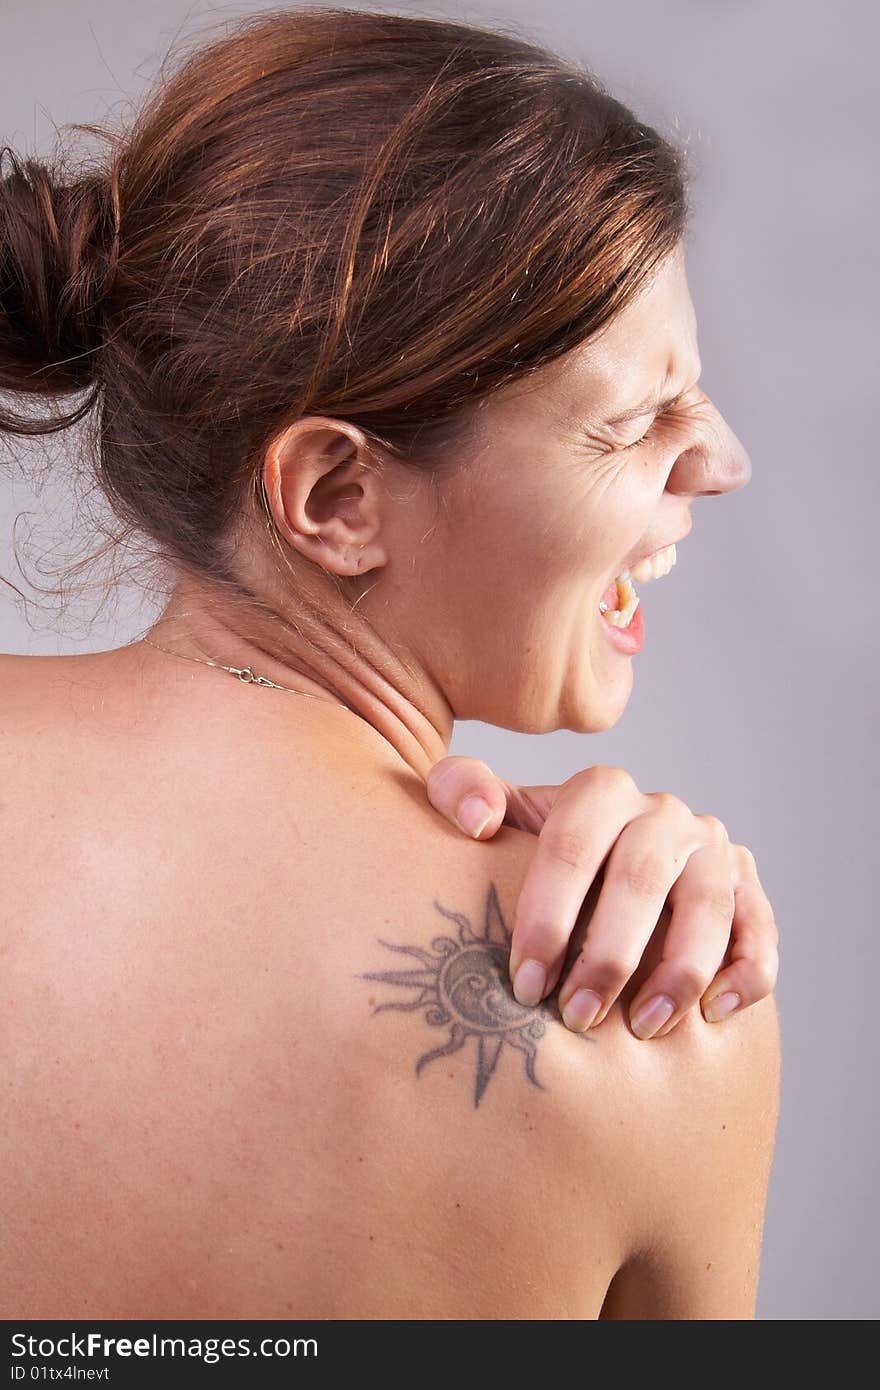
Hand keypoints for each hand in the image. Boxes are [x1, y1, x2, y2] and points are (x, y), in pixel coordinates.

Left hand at [425, 757, 778, 1038]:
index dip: (548, 914)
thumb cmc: (527, 858)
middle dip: (609, 954)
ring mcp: (711, 851)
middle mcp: (662, 814)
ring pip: (707, 907)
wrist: (591, 872)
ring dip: (677, 972)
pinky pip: (760, 930)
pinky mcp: (747, 892)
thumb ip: (459, 791)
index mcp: (600, 792)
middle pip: (643, 877)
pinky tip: (711, 1015)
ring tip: (641, 1029)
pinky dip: (745, 973)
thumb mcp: (491, 818)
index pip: (573, 844)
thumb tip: (478, 820)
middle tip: (577, 1018)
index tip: (525, 984)